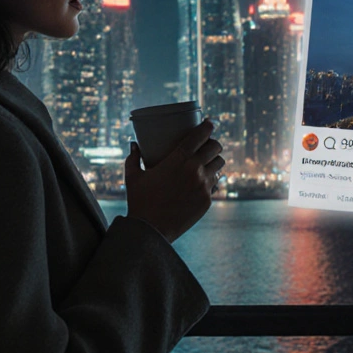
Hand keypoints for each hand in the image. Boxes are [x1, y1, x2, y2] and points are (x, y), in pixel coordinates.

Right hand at [124, 119, 224, 243]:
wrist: (151, 230)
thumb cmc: (139, 201)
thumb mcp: (133, 177)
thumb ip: (133, 158)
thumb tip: (134, 145)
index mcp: (178, 159)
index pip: (199, 136)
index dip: (207, 126)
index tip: (210, 122)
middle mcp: (194, 170)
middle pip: (215, 148)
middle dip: (214, 143)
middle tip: (208, 144)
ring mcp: (203, 185)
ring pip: (220, 165)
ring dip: (216, 160)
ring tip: (210, 160)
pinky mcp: (207, 200)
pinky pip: (216, 184)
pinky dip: (212, 179)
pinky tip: (207, 179)